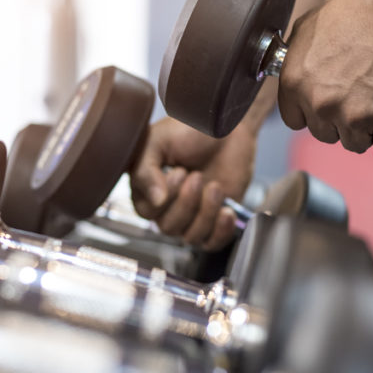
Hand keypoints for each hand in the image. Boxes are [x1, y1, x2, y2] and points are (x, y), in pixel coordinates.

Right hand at [130, 118, 256, 249]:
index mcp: (145, 188)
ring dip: (206, 211)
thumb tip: (155, 201)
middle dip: (187, 202)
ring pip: (190, 237)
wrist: (227, 128)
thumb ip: (146, 170)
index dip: (166, 196)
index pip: (147, 212)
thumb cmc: (190, 129)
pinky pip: (211, 244)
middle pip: (168, 227)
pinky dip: (221, 230)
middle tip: (198, 175)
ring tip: (215, 186)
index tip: (179, 171)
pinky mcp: (214, 221)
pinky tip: (226, 210)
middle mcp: (165, 206)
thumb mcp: (158, 141)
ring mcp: (190, 215)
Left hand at [277, 0, 372, 154]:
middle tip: (361, 95)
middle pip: (326, 135)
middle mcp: (322, 104)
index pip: (296, 121)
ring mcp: (357, 116)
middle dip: (341, 120)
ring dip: (367, 128)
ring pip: (356, 143)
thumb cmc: (361, 8)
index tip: (329, 102)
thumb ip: (296, 61)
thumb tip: (294, 80)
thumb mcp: (309, 26)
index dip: (314, 112)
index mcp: (295, 82)